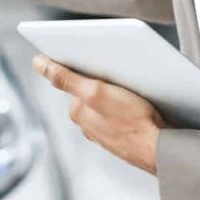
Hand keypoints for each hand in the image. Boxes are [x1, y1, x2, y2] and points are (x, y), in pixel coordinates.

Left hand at [32, 54, 167, 174]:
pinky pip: (119, 113)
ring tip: (133, 86)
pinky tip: (139, 102)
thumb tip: (37, 63)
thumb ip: (65, 78)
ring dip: (115, 91)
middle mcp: (87, 123)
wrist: (161, 149)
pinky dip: (126, 105)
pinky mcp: (121, 136)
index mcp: (78, 111)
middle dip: (101, 77)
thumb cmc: (132, 121)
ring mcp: (104, 131)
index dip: (82, 62)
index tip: (91, 50)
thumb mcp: (96, 92)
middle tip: (118, 67)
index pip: (72, 78)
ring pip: (105, 102)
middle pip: (89, 89)